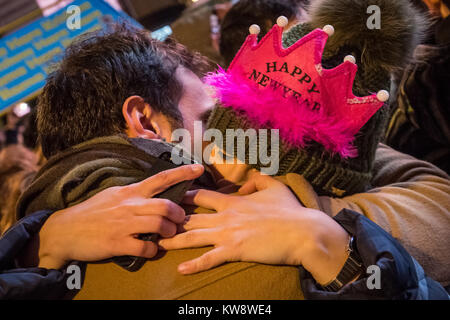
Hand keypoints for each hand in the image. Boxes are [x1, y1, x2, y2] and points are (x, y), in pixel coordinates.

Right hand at [36, 164, 203, 269]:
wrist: (65, 230)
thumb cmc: (92, 212)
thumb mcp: (113, 195)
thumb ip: (134, 194)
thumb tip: (154, 193)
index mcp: (130, 192)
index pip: (161, 178)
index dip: (182, 173)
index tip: (199, 168)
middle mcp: (130, 205)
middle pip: (166, 206)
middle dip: (179, 214)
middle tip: (180, 220)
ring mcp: (124, 224)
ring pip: (159, 226)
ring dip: (169, 232)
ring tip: (168, 236)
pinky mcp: (118, 243)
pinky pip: (145, 248)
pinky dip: (153, 251)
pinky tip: (152, 250)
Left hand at [159, 172, 349, 284]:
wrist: (303, 232)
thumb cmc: (290, 210)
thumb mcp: (275, 186)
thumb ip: (258, 179)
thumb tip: (247, 181)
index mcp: (233, 201)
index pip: (202, 196)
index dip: (185, 195)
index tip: (171, 197)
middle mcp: (225, 216)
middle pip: (191, 217)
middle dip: (171, 220)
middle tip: (154, 222)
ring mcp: (228, 234)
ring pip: (194, 237)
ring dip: (174, 241)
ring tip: (156, 244)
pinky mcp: (234, 251)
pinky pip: (210, 259)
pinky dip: (195, 264)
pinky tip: (181, 268)